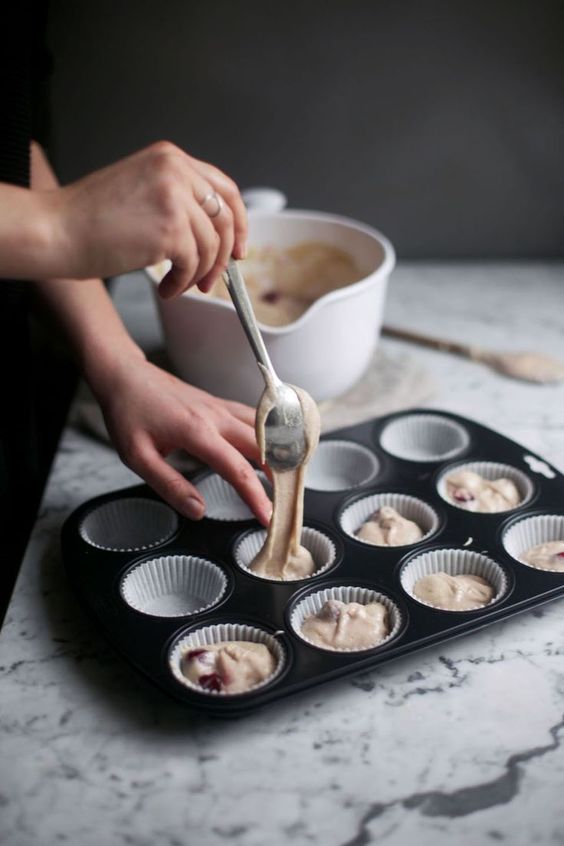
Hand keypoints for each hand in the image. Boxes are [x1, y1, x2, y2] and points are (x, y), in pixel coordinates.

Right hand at [46, 141, 247, 297]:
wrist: (56, 230)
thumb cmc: (88, 218)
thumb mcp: (140, 189)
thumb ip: (177, 198)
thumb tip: (212, 231)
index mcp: (170, 157)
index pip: (224, 188)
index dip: (238, 222)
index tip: (238, 247)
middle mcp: (176, 171)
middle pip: (225, 218)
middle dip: (224, 255)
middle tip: (214, 278)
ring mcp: (175, 198)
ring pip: (211, 246)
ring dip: (200, 273)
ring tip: (180, 285)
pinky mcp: (171, 229)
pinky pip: (193, 264)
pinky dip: (183, 283)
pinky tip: (166, 288)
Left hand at [90, 354, 271, 524]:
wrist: (126, 377)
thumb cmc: (129, 413)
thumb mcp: (137, 457)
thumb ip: (169, 485)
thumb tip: (197, 509)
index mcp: (197, 432)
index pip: (238, 469)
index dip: (257, 496)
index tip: (267, 517)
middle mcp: (216, 417)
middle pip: (263, 447)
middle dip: (281, 477)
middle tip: (288, 502)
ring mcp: (221, 407)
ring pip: (265, 430)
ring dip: (281, 453)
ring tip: (290, 480)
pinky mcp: (220, 403)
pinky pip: (255, 418)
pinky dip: (272, 434)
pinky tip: (275, 447)